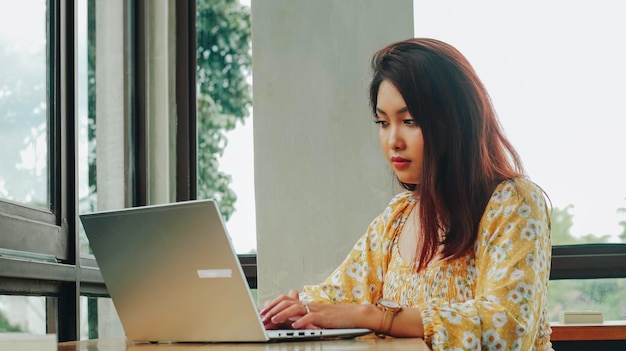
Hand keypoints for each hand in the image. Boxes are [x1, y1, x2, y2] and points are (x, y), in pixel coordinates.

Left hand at [260, 289, 376, 330]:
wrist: (354, 315)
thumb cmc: (335, 318)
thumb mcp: (315, 315)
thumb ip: (302, 314)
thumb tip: (287, 318)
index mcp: (305, 303)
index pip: (285, 298)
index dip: (272, 304)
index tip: (262, 312)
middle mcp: (309, 304)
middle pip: (287, 301)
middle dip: (273, 309)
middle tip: (263, 318)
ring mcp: (317, 310)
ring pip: (296, 307)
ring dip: (283, 314)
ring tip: (274, 320)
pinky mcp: (325, 317)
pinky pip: (311, 317)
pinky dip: (302, 321)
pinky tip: (295, 326)